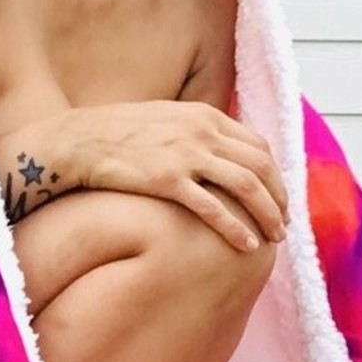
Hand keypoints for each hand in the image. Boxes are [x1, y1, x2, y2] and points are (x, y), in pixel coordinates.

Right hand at [68, 100, 288, 250]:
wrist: (78, 140)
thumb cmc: (117, 134)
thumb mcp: (165, 118)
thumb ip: (195, 131)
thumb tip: (217, 151)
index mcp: (205, 116)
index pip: (258, 146)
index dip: (276, 175)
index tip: (278, 198)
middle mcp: (202, 132)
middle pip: (261, 166)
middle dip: (279, 198)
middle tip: (284, 223)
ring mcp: (186, 155)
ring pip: (247, 187)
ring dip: (267, 215)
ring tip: (274, 237)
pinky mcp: (167, 180)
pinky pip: (213, 208)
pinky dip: (236, 228)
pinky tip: (246, 245)